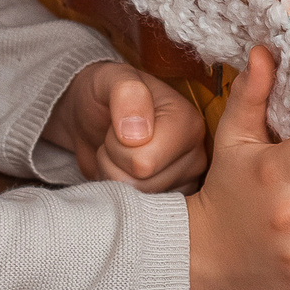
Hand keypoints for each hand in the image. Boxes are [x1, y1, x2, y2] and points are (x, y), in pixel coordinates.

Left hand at [42, 61, 209, 191]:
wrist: (93, 114)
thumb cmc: (104, 93)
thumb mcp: (110, 78)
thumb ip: (126, 93)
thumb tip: (137, 134)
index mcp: (188, 122)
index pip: (143, 161)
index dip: (117, 147)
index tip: (117, 126)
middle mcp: (196, 154)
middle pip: (141, 184)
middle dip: (114, 163)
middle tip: (115, 140)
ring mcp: (186, 180)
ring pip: (138, 199)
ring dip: (115, 176)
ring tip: (118, 153)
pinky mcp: (174, 199)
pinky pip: (140, 212)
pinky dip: (121, 193)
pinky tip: (125, 171)